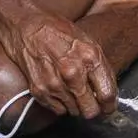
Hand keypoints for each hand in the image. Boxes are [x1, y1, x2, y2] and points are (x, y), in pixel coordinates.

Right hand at [0, 10, 117, 118]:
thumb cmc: (57, 30)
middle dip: (93, 108)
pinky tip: (58, 87)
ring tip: (70, 87)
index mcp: (90, 58)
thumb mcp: (88, 41)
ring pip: (74, 112)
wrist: (27, 25)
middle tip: (91, 102)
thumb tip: (108, 89)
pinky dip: (60, 103)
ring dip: (75, 104)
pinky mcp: (39, 90)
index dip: (110, 105)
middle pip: (90, 110)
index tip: (108, 108)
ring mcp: (55, 83)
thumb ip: (99, 66)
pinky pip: (57, 110)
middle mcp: (73, 73)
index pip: (108, 94)